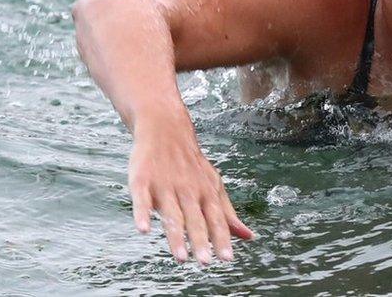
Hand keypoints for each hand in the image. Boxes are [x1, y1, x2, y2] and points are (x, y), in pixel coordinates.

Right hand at [128, 119, 254, 263]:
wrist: (166, 129)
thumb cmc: (191, 164)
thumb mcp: (213, 185)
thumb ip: (228, 213)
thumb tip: (249, 236)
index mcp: (206, 192)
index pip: (216, 219)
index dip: (221, 239)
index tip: (227, 259)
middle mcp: (188, 190)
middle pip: (194, 219)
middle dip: (200, 241)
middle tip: (204, 263)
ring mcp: (165, 185)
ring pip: (171, 213)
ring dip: (175, 235)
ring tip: (180, 257)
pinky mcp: (143, 180)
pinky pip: (142, 199)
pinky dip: (143, 213)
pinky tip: (144, 229)